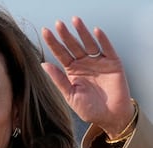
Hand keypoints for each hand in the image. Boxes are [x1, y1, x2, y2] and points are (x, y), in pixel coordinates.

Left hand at [42, 16, 133, 138]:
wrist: (109, 117)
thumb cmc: (89, 109)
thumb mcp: (70, 95)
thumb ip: (59, 80)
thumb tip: (44, 65)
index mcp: (72, 71)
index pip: (61, 54)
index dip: (54, 43)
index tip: (45, 32)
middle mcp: (84, 64)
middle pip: (73, 46)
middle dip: (66, 35)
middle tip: (58, 24)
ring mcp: (98, 62)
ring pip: (89, 44)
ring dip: (82, 32)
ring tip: (75, 20)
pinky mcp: (112, 63)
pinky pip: (107, 49)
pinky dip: (103, 40)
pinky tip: (95, 32)